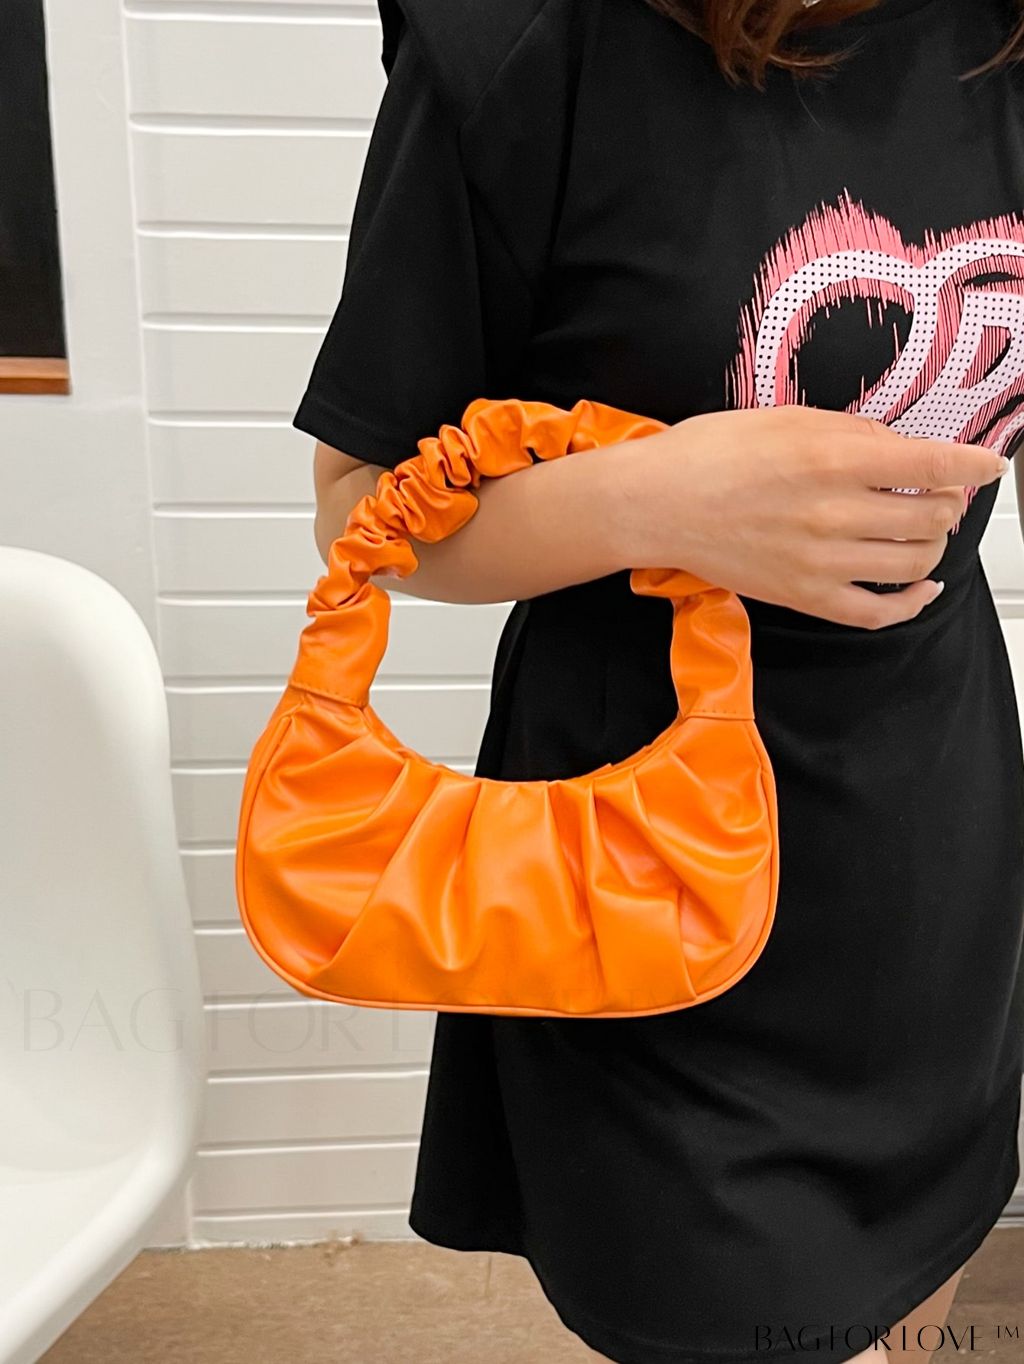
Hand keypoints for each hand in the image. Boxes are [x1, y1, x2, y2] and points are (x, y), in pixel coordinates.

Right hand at [629, 405, 1007, 628]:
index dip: (974, 466)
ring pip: (915, 562)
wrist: (656, 504)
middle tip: (937, 493)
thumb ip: (851, 432)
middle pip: (933, 516)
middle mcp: (834, 513)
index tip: (989, 465)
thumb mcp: (786, 418)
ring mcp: (821, 561)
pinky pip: (877, 613)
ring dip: (933, 545)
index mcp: (833, 459)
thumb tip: (897, 449)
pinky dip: (911, 604)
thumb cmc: (708, 455)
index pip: (933, 467)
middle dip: (948, 502)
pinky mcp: (804, 596)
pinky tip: (922, 588)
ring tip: (922, 530)